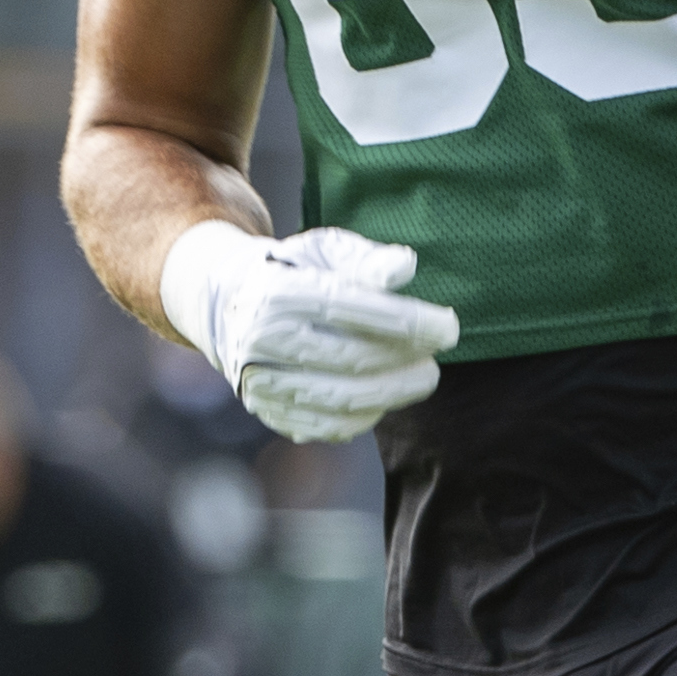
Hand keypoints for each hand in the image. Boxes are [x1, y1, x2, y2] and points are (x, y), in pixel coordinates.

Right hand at [153, 220, 460, 445]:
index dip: (406, 321)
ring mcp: (261, 382)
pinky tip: (386, 396)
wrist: (228, 305)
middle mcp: (262, 341)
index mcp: (277, 292)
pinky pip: (327, 425)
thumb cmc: (292, 271)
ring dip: (394, 393)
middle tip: (437, 356)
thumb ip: (365, 258)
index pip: (351, 309)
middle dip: (405, 360)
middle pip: (351, 359)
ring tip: (423, 377)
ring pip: (341, 400)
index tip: (448, 327)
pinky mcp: (268, 412)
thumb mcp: (323, 250)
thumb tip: (404, 268)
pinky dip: (366, 416)